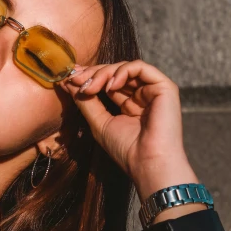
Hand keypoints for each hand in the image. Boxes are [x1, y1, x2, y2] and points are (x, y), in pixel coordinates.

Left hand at [60, 60, 199, 201]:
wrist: (148, 163)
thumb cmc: (126, 149)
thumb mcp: (98, 122)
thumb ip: (85, 101)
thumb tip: (67, 81)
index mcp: (129, 104)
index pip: (107, 82)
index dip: (89, 76)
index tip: (68, 78)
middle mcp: (142, 95)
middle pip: (115, 72)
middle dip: (92, 73)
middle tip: (75, 80)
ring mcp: (153, 90)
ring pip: (124, 67)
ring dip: (103, 73)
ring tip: (89, 88)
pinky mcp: (164, 87)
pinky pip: (140, 67)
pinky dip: (121, 72)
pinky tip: (110, 87)